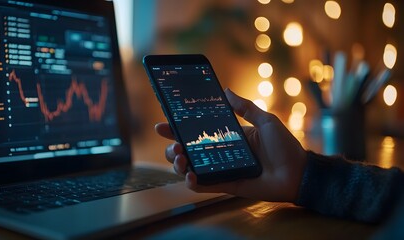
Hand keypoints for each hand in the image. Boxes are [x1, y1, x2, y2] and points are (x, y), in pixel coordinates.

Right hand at [155, 89, 306, 202]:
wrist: (298, 172)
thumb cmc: (284, 145)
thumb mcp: (265, 121)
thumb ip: (245, 107)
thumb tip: (225, 90)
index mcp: (227, 137)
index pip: (197, 131)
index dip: (177, 128)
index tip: (163, 122)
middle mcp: (219, 153)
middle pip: (187, 151)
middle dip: (172, 148)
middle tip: (173, 144)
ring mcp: (221, 170)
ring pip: (190, 169)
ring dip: (178, 164)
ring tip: (180, 157)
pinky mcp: (225, 185)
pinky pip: (203, 186)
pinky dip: (192, 183)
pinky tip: (190, 176)